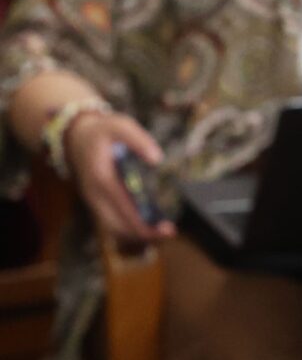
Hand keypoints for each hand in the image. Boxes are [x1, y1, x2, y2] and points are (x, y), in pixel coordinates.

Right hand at [63, 110, 172, 245]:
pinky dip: (129, 227)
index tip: (168, 230)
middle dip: (144, 234)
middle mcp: (95, 195)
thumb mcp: (119, 126)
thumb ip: (139, 140)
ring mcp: (93, 200)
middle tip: (169, 232)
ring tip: (162, 230)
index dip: (145, 224)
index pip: (125, 210)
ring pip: (113, 228)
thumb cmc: (101, 131)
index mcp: (102, 179)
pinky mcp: (96, 202)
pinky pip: (111, 221)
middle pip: (118, 227)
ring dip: (137, 233)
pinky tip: (149, 224)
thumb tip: (157, 159)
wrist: (74, 136)